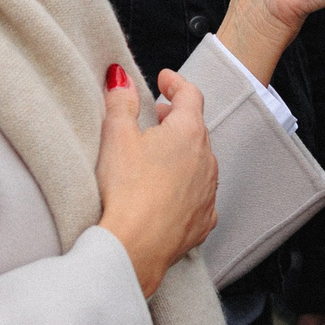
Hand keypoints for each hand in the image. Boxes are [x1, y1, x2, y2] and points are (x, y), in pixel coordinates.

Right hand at [94, 67, 216, 295]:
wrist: (134, 247)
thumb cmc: (125, 190)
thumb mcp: (116, 136)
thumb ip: (120, 101)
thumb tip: (120, 77)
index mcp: (188, 132)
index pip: (190, 95)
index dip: (176, 83)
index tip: (165, 79)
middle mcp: (207, 160)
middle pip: (196, 129)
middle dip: (178, 118)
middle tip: (160, 114)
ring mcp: (208, 192)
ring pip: (201, 163)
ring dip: (184, 153)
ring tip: (161, 154)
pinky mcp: (203, 221)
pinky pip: (199, 196)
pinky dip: (188, 187)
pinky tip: (171, 193)